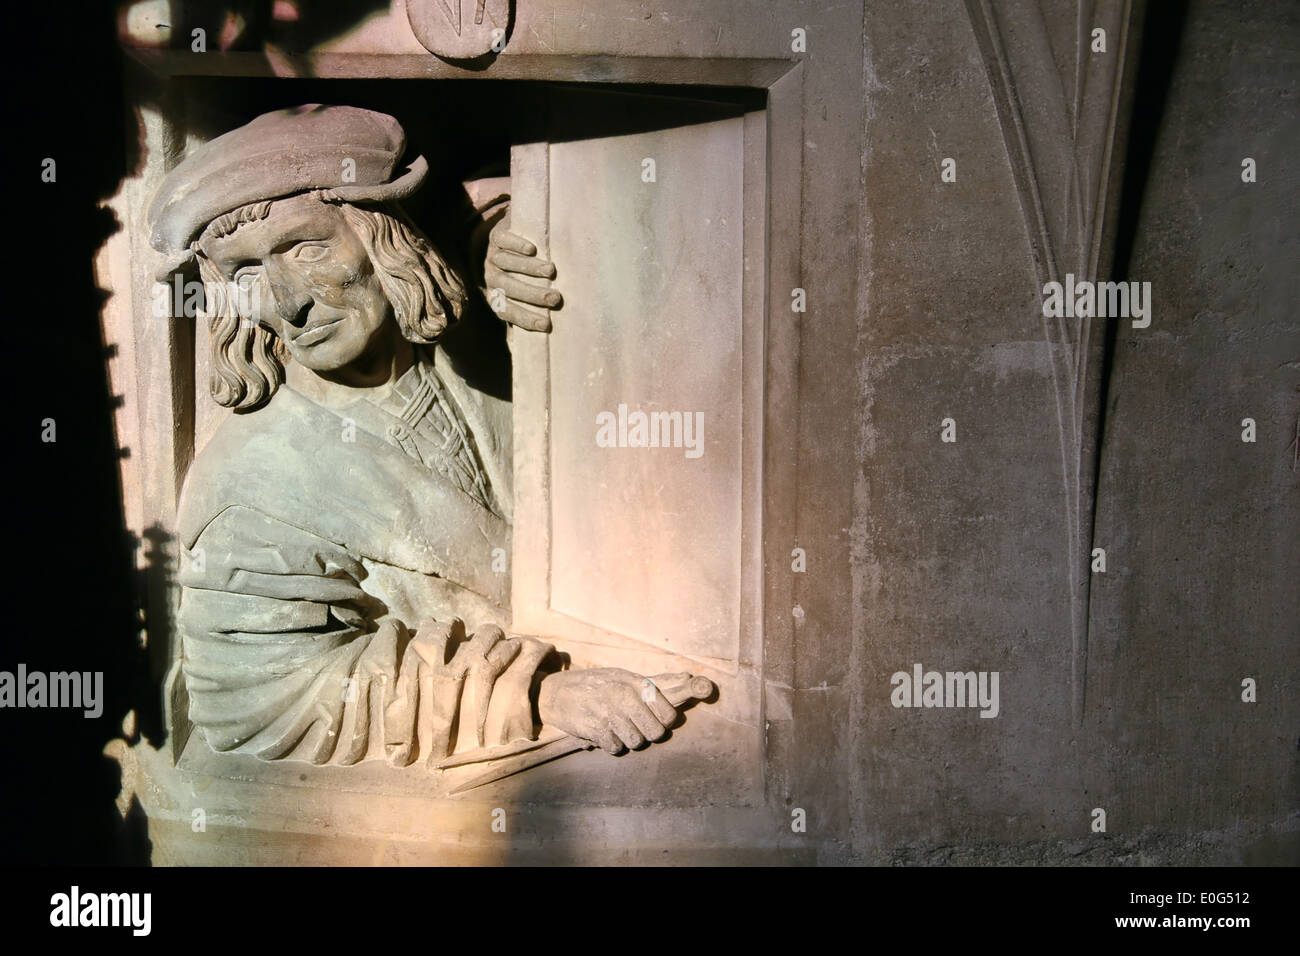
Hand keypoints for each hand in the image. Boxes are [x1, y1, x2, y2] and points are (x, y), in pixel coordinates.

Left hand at [484, 219, 561, 332]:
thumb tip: (547, 339)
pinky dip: (515, 245)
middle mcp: (491, 278)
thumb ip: (530, 312)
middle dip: (532, 294)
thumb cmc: (521, 275)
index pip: (507, 311)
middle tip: (555, 298)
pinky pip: (501, 241)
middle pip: (508, 287)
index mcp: (495, 296)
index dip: (525, 319)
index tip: (547, 324)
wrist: (506, 240)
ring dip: (528, 268)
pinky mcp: (495, 237)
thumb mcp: (522, 296)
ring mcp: (491, 256)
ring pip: (506, 263)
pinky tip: (532, 249)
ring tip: (551, 271)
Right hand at [537, 668, 681, 753]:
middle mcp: (625, 696)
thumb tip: (690, 676)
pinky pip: (616, 748)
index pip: (668, 713)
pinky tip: (603, 732)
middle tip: (633, 725)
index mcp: (635, 683)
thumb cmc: (596, 685)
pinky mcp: (596, 728)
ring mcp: (610, 713)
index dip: (664, 721)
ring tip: (616, 727)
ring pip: (636, 742)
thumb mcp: (625, 677)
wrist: (555, 692)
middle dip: (647, 734)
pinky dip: (611, 745)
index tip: (655, 720)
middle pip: (655, 732)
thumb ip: (657, 682)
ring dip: (628, 740)